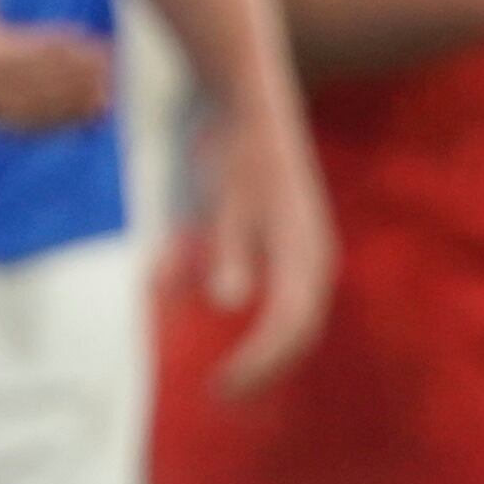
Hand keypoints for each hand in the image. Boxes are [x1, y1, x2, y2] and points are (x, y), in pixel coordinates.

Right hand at [0, 0, 114, 131]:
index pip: (9, 55)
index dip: (47, 49)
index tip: (84, 38)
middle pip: (23, 90)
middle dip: (66, 84)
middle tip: (109, 72)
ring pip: (26, 114)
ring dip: (67, 109)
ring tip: (109, 100)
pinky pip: (26, 122)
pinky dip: (58, 121)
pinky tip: (93, 115)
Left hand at [194, 103, 336, 397]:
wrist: (238, 91)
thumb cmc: (233, 148)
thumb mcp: (225, 200)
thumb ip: (228, 250)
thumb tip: (228, 301)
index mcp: (304, 254)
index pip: (290, 329)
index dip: (258, 366)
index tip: (220, 389)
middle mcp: (307, 256)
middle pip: (292, 328)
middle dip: (258, 364)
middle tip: (221, 392)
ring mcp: (293, 244)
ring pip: (274, 307)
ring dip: (244, 332)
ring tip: (206, 343)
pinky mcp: (272, 233)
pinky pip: (256, 280)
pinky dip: (222, 291)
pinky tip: (176, 275)